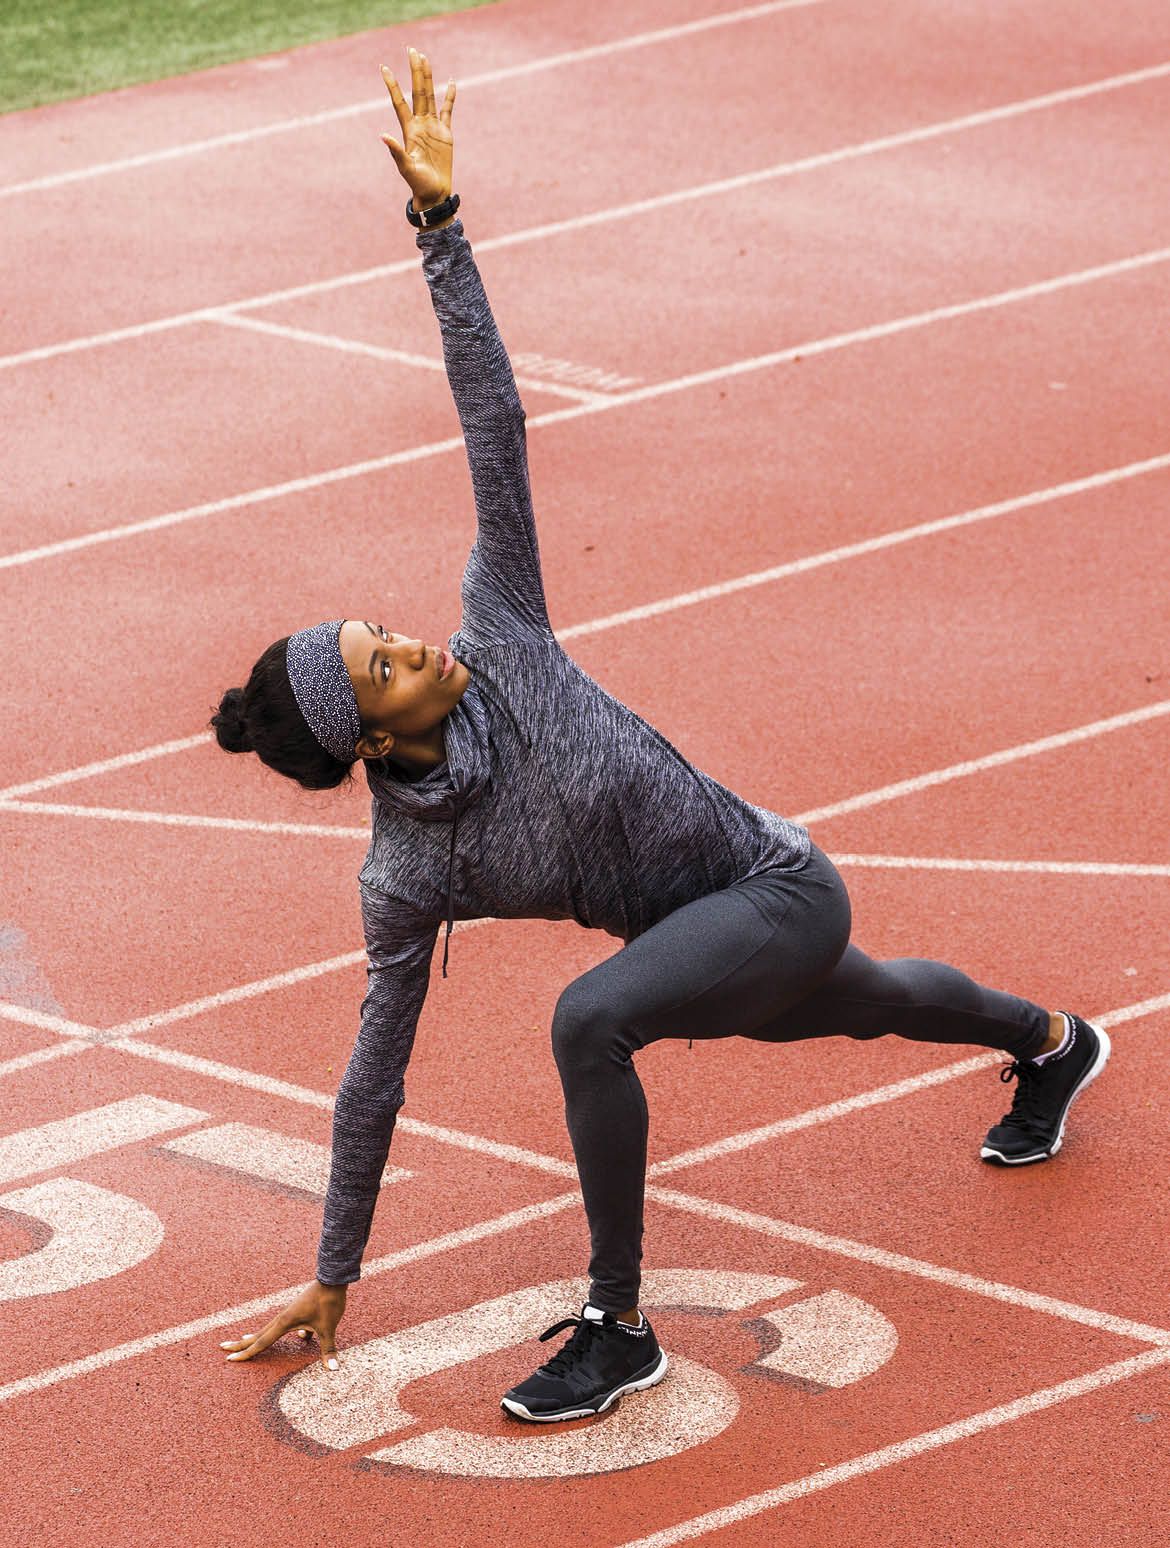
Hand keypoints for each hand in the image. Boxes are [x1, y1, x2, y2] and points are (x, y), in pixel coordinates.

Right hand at [220, 1280, 346, 1370]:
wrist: (333, 1278)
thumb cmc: (328, 1302)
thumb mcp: (328, 1328)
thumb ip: (328, 1349)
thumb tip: (333, 1369)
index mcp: (284, 1323)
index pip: (261, 1342)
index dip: (246, 1353)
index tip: (230, 1358)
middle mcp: (282, 1317)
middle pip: (258, 1334)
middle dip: (241, 1343)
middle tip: (223, 1347)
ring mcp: (288, 1313)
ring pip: (268, 1329)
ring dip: (255, 1336)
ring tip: (242, 1340)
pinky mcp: (296, 1310)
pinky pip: (283, 1325)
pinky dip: (278, 1332)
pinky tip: (301, 1336)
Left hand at [380, 48, 455, 211]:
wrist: (434, 193)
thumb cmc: (418, 184)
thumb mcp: (405, 168)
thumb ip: (396, 151)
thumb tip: (383, 136)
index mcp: (409, 130)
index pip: (399, 102)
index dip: (392, 85)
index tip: (383, 67)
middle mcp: (420, 124)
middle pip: (417, 92)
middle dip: (414, 71)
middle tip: (411, 50)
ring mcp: (432, 127)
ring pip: (430, 96)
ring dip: (428, 77)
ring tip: (424, 58)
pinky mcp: (445, 134)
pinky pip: (448, 111)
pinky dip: (450, 97)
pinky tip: (451, 83)